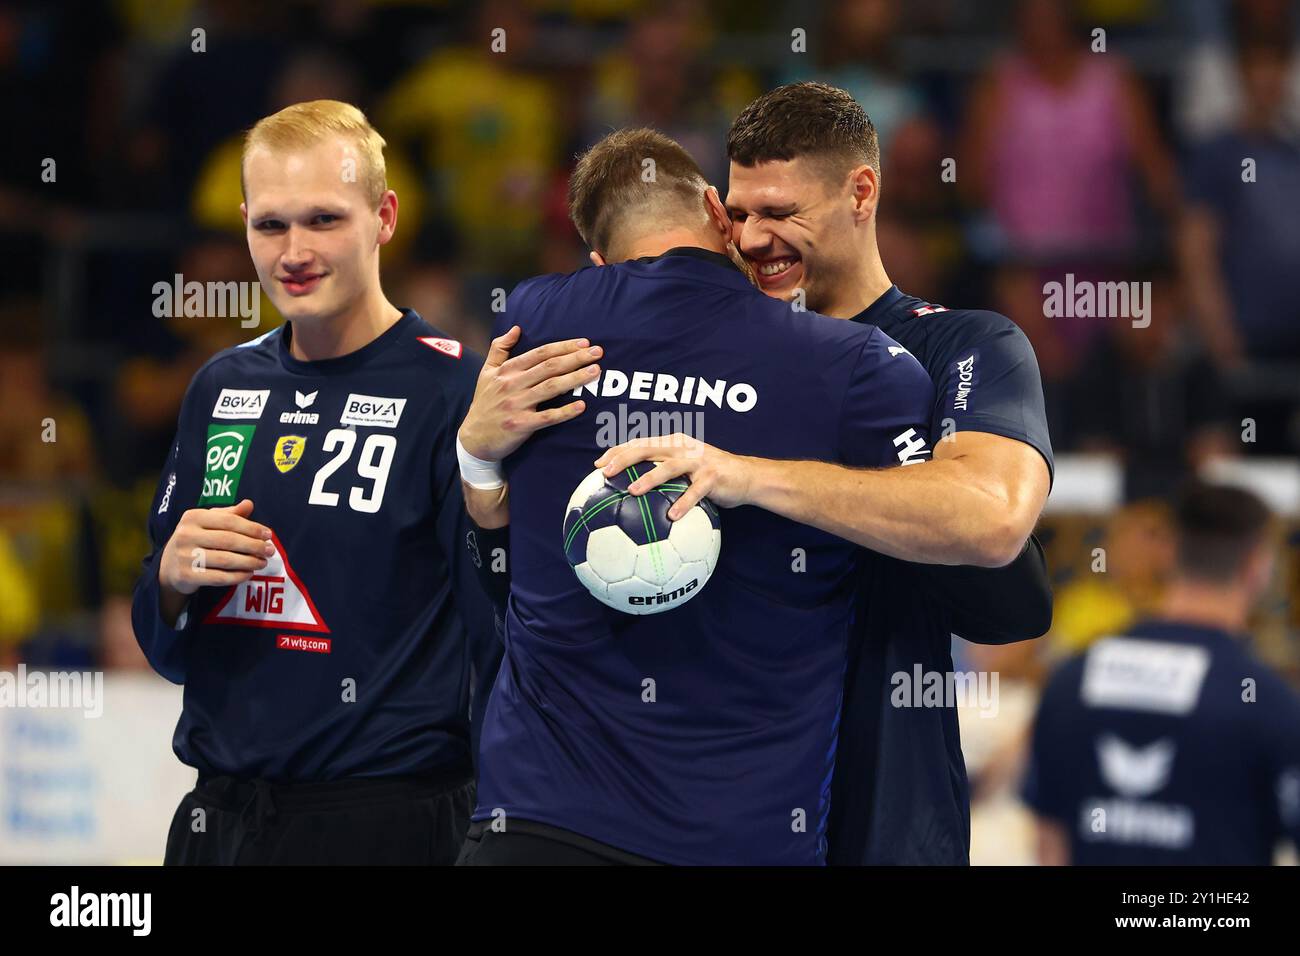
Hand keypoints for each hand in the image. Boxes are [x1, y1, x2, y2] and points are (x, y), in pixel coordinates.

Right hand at [159, 498, 273, 595]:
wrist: (168, 567)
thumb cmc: (195, 540)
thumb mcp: (207, 523)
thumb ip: (229, 514)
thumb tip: (249, 504)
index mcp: (193, 517)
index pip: (229, 521)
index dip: (252, 528)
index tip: (268, 535)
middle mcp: (186, 535)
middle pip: (229, 540)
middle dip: (254, 546)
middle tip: (270, 551)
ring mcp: (184, 556)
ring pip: (225, 560)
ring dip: (249, 562)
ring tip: (262, 563)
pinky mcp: (186, 576)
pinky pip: (219, 577)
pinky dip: (237, 576)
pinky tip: (249, 573)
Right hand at [458, 325, 602, 461]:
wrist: (473, 437)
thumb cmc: (484, 403)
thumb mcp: (486, 372)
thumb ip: (499, 348)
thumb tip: (516, 328)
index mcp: (507, 371)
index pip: (540, 353)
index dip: (563, 347)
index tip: (584, 343)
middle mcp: (513, 385)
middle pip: (549, 367)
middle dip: (576, 358)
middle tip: (598, 353)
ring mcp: (517, 405)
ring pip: (551, 388)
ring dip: (575, 378)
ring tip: (595, 371)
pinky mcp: (521, 425)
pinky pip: (547, 417)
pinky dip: (564, 412)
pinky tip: (581, 406)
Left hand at [594, 433, 752, 518]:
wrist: (745, 476)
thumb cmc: (708, 475)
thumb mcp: (684, 468)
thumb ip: (662, 471)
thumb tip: (630, 489)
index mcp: (672, 443)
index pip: (639, 443)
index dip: (617, 451)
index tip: (597, 464)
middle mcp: (682, 447)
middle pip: (648, 449)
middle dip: (624, 459)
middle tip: (605, 473)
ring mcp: (698, 460)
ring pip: (669, 467)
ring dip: (649, 478)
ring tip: (633, 491)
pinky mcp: (712, 476)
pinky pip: (695, 491)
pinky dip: (683, 503)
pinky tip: (672, 517)